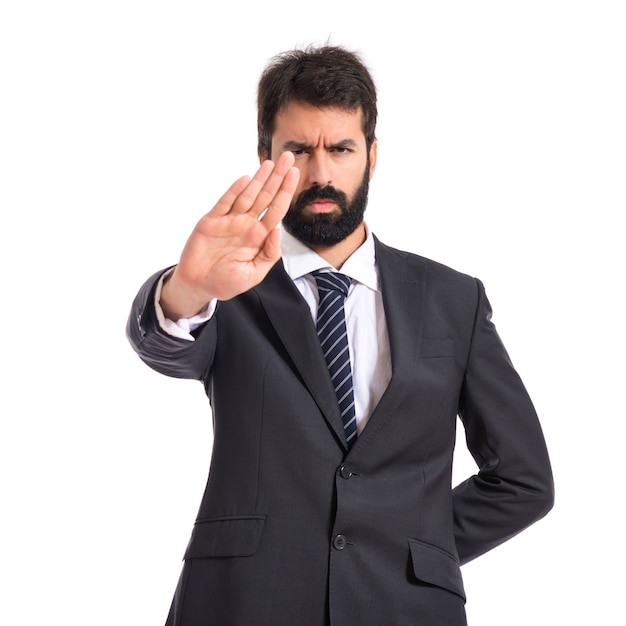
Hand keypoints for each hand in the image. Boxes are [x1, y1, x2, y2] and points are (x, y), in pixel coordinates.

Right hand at [161, 151, 299, 319]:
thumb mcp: (254, 274)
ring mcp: (229, 221)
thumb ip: (269, 254)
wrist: (198, 286)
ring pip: (247, 196)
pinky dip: (234, 191)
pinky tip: (245, 179)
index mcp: (258, 237)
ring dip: (259, 179)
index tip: (295, 175)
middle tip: (288, 158)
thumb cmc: (226, 281)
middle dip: (277, 177)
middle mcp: (246, 225)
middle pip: (265, 197)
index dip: (286, 192)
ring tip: (270, 163)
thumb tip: (278, 231)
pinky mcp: (211, 222)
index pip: (276, 210)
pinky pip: (225, 203)